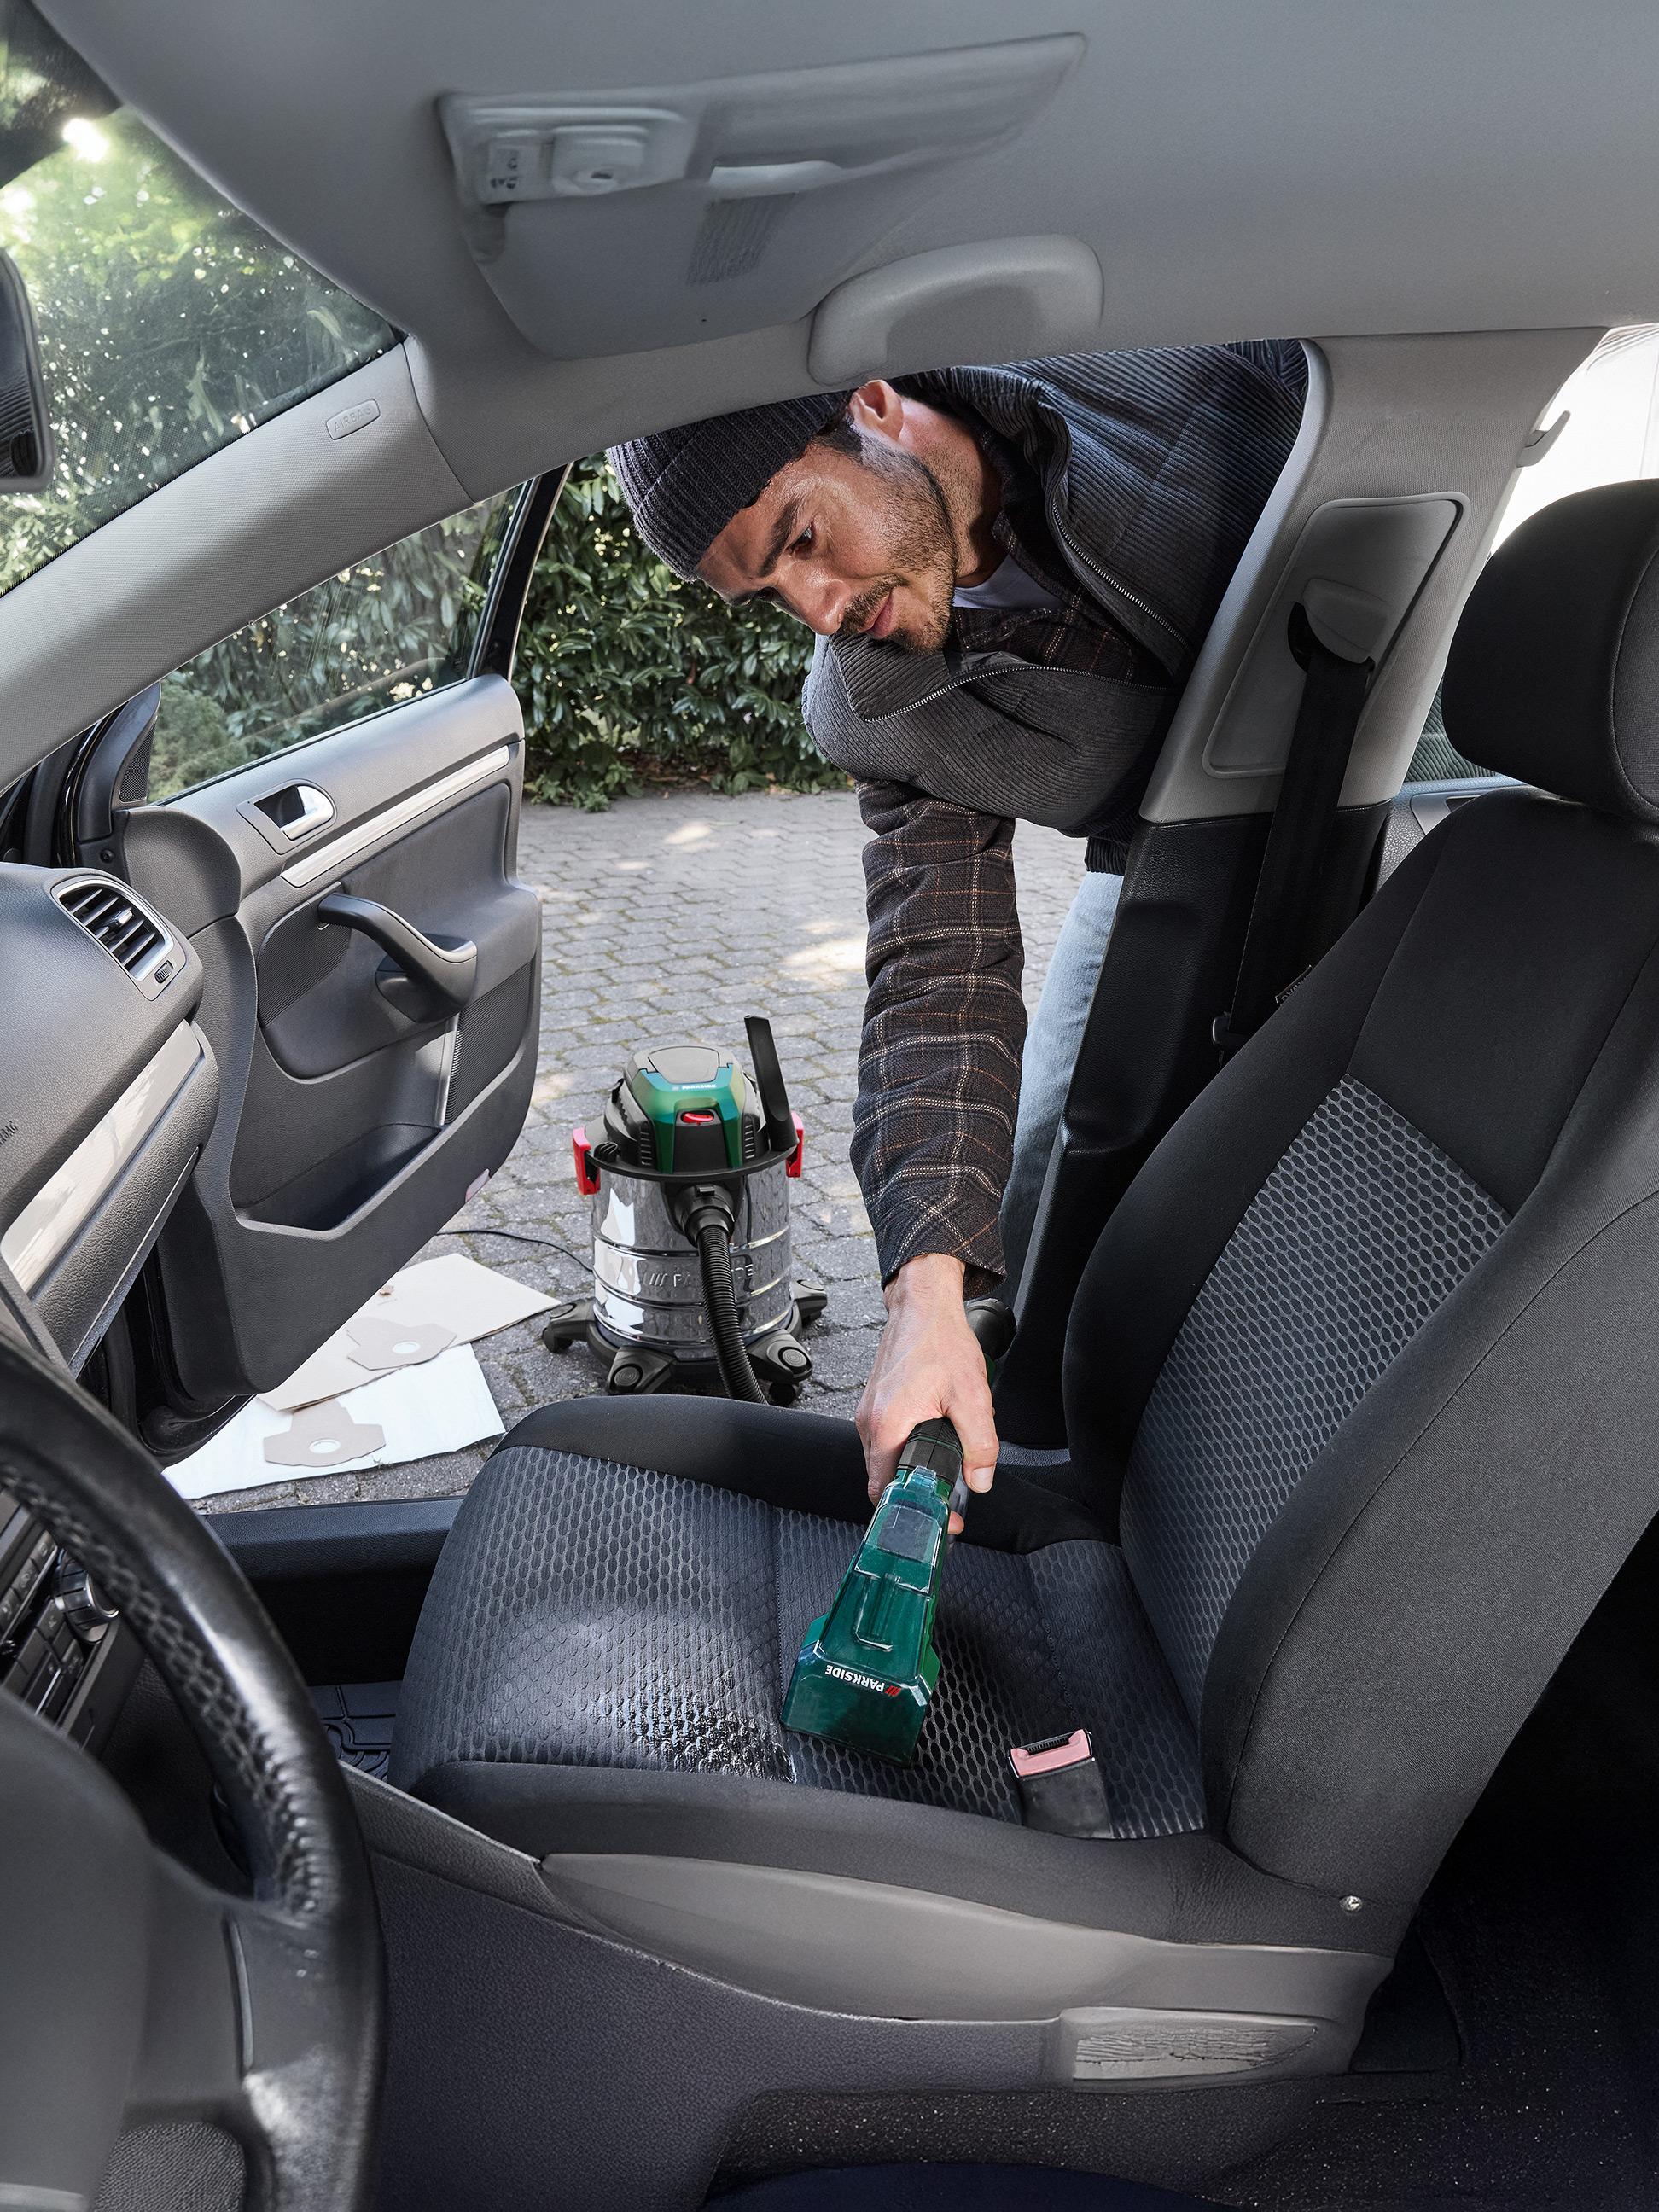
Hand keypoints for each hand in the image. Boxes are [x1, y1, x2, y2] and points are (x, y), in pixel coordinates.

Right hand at [856, 1253, 996, 1532]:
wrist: (922, 1304)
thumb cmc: (939, 1341)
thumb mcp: (972, 1397)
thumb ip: (980, 1445)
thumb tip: (980, 1481)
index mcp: (886, 1427)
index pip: (883, 1492)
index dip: (913, 1512)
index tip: (940, 1520)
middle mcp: (868, 1423)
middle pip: (884, 1479)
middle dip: (917, 1493)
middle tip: (950, 1500)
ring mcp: (868, 1412)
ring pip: (886, 1459)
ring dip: (914, 1468)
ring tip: (947, 1464)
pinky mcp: (875, 1404)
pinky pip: (888, 1439)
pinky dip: (908, 1447)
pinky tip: (934, 1436)